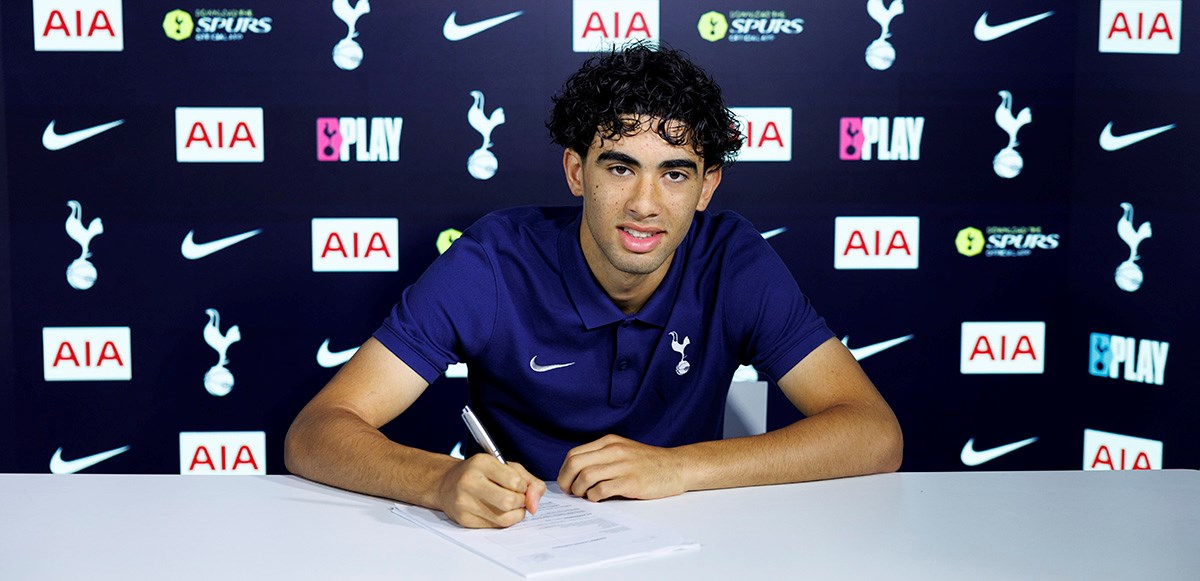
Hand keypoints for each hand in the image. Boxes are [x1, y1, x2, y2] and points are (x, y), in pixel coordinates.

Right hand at [437, 454, 545, 527]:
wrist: (446, 484)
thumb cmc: (480, 473)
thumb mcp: (505, 466)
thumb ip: (528, 481)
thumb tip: (534, 505)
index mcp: (481, 463)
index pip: (515, 481)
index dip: (523, 487)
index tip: (520, 486)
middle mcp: (470, 481)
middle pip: (509, 501)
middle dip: (521, 502)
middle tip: (518, 498)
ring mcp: (464, 502)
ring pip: (504, 518)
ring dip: (515, 514)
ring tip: (510, 505)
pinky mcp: (464, 519)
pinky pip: (494, 526)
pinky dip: (503, 520)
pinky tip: (497, 511)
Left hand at [557, 434, 686, 501]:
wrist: (677, 466)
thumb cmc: (649, 462)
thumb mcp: (624, 450)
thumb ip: (603, 457)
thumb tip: (576, 475)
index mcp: (609, 442)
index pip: (574, 454)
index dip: (564, 471)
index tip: (566, 482)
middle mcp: (614, 450)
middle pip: (575, 464)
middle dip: (566, 481)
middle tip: (570, 492)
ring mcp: (623, 466)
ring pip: (586, 477)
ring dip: (579, 491)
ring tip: (585, 496)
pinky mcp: (631, 481)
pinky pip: (602, 489)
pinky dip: (594, 496)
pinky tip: (598, 498)